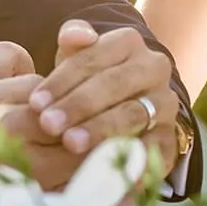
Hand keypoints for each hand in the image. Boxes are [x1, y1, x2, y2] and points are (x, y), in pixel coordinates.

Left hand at [27, 20, 177, 171]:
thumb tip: (77, 35)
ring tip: (71, 144)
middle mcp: (154, 68)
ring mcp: (166, 103)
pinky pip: (154, 149)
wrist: (124, 109)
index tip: (35, 103)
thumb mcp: (77, 57)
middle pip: (114, 84)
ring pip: (133, 114)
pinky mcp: (171, 137)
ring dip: (101, 130)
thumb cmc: (88, 81)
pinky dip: (130, 160)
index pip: (93, 58)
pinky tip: (104, 170)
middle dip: (78, 105)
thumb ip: (72, 38)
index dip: (62, 80)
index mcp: (129, 42)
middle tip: (48, 125)